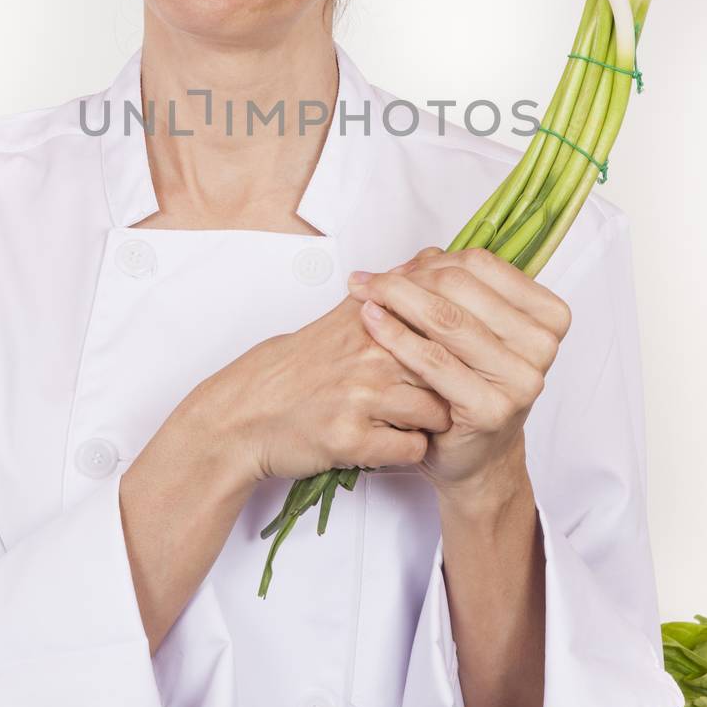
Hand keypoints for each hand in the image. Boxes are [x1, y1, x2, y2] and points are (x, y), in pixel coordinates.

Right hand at [188, 292, 453, 485]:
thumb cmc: (293, 371)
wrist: (244, 415)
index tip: (462, 352)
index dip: (459, 340)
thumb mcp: (340, 319)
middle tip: (440, 392)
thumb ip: (388, 292)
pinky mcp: (352, 441)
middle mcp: (368, 355)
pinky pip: (413, 450)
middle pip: (447, 368)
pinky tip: (390, 440)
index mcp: (369, 321)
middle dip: (451, 384)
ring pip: (437, 413)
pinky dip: (409, 450)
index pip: (441, 320)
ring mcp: (361, 398)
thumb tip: (430, 256)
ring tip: (410, 419)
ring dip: (431, 422)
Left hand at [345, 246, 571, 494]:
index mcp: (548, 316)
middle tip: (369, 280)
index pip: (482, 265)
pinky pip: (434, 360)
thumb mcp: (471, 331)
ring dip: (396, 300)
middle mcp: (542, 346)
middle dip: (407, 278)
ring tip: (364, 295)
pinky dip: (396, 335)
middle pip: (461, 286)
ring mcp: (522, 379)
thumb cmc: (471, 388)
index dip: (432, 261)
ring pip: (446, 318)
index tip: (395, 268)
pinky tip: (372, 323)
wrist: (474, 458)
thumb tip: (418, 256)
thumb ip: (453, 290)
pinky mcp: (492, 409)